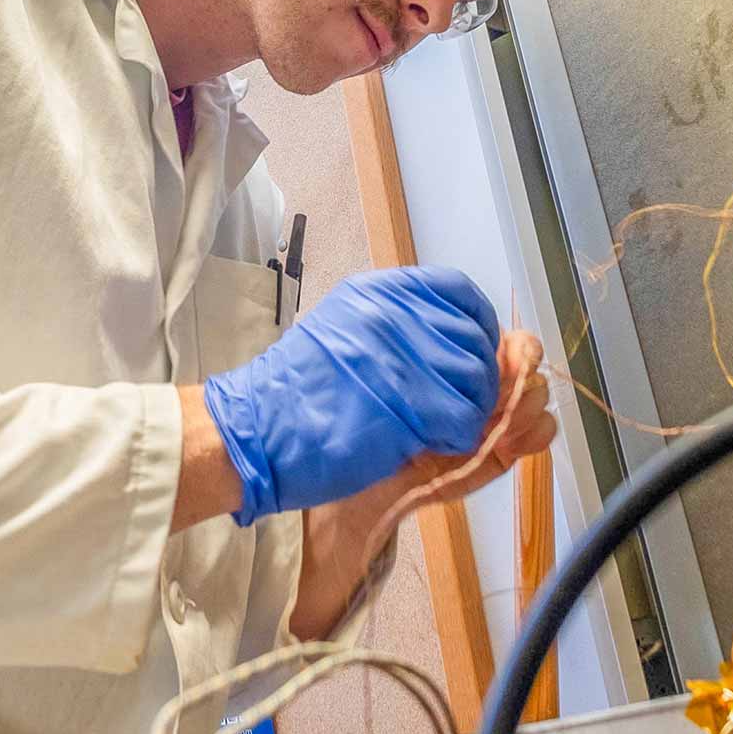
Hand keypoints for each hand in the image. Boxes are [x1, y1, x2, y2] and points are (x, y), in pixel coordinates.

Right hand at [201, 266, 500, 524]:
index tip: (473, 351)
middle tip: (452, 404)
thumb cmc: (294, 396)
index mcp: (377, 293)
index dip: (478, 324)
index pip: (459, 291)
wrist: (254, 434)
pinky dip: (457, 437)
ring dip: (467, 410)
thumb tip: (455, 342)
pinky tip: (430, 442)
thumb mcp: (342, 330)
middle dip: (475, 378)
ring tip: (436, 426)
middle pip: (475, 339)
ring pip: (477, 380)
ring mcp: (401, 357)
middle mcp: (393, 315)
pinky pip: (465, 420)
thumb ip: (396, 327)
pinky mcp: (408, 404)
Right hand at [293, 332, 555, 637]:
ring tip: (516, 351)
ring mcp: (440, 401)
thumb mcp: (329, 553)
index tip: (534, 428)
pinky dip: (486, 345)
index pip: (494, 461)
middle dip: (525, 400)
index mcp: (438, 477)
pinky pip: (469, 358)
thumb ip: (325, 597)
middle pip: (509, 418)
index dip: (522, 444)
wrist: (283, 451)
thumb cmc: (318, 497)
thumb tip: (304, 640)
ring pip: (497, 384)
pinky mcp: (427, 370)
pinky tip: (491, 334)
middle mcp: (447, 440)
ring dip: (516, 368)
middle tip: (524, 380)